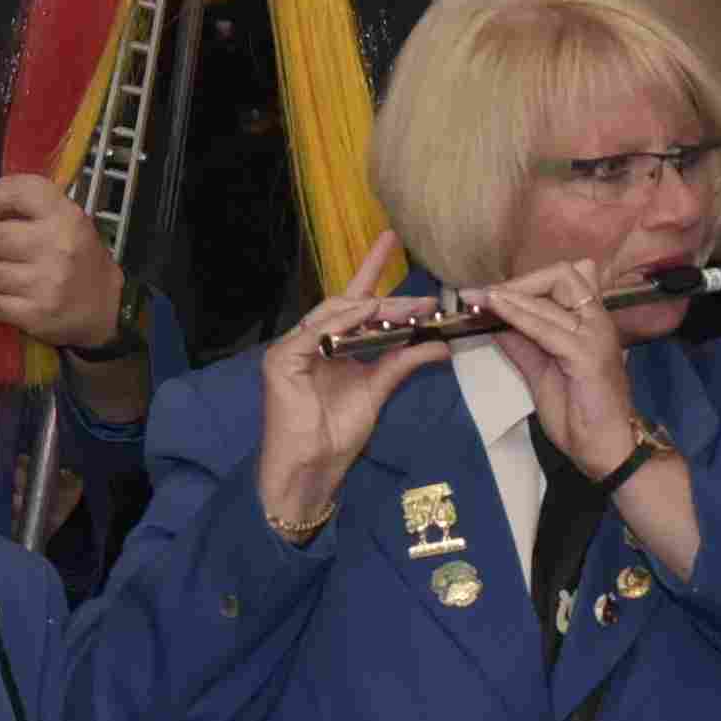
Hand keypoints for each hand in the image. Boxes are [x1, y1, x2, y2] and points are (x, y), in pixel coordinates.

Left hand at [0, 171, 124, 347]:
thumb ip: (32, 206)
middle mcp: (57, 246)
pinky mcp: (35, 314)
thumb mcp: (69, 221)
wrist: (105, 309)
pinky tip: (5, 295)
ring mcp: (45, 283)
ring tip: (1, 273)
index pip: (13, 191)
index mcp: (66, 217)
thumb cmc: (79, 260)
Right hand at [251, 232, 453, 536]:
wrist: (312, 469)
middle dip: (388, 298)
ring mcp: (292, 348)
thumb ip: (402, 363)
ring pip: (334, 313)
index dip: (374, 276)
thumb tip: (438, 344)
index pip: (354, 303)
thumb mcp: (377, 389)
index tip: (398, 252)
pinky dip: (342, 323)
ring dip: (371, 307)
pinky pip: (315, 333)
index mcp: (330, 345)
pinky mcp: (281, 360)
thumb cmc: (336, 434)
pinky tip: (368, 314)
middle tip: (424, 301)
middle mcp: (309, 341)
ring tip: (407, 308)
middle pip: (349, 305)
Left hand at [474, 258, 644, 481]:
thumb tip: (494, 320)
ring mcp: (595, 335)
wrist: (603, 449)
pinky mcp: (586, 354)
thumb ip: (522, 343)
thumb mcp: (540, 371)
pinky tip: (494, 311)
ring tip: (479, 298)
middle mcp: (597, 321)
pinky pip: (546, 327)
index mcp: (590, 322)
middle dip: (521, 280)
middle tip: (487, 294)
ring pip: (553, 294)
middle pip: (562, 274)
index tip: (491, 292)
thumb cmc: (578, 414)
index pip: (564, 279)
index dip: (527, 280)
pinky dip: (517, 315)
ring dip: (512, 294)